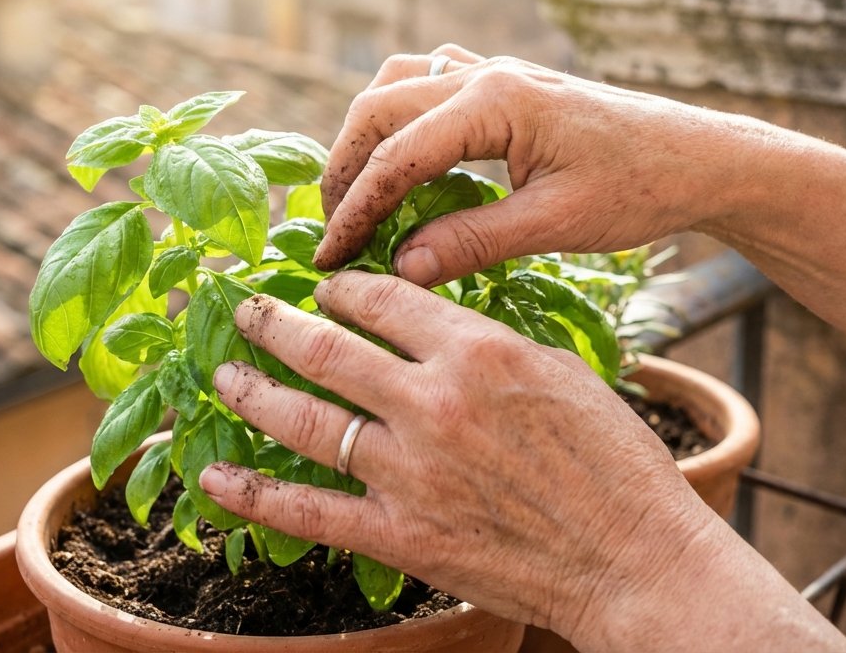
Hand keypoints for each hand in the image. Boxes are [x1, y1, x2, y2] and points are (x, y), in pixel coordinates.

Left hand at [196, 270, 716, 647]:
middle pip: (326, 348)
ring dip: (252, 391)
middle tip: (246, 310)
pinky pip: (307, 509)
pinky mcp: (398, 534)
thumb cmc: (614, 462)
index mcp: (477, 350)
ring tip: (224, 373)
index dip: (343, 289)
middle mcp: (431, 401)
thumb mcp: (559, 373)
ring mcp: (407, 470)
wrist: (634, 557)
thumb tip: (432, 329)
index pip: (383, 298)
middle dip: (274, 323)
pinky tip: (211, 477)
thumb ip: (487, 345)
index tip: (326, 290)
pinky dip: (251, 493)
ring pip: (303, 418)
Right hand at [313, 46, 748, 284]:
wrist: (700, 158)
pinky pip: (427, 83)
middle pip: (378, 110)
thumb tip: (398, 270)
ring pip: (396, 87)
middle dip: (344, 171)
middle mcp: (484, 74)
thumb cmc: (640, 189)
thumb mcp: (556, 225)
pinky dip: (398, 118)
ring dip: (365, 138)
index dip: (354, 212)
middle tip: (331, 233)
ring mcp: (493, 72)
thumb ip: (472, 242)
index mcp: (495, 101)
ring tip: (354, 196)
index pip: (397, 156)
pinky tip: (401, 159)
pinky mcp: (505, 84)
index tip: (327, 259)